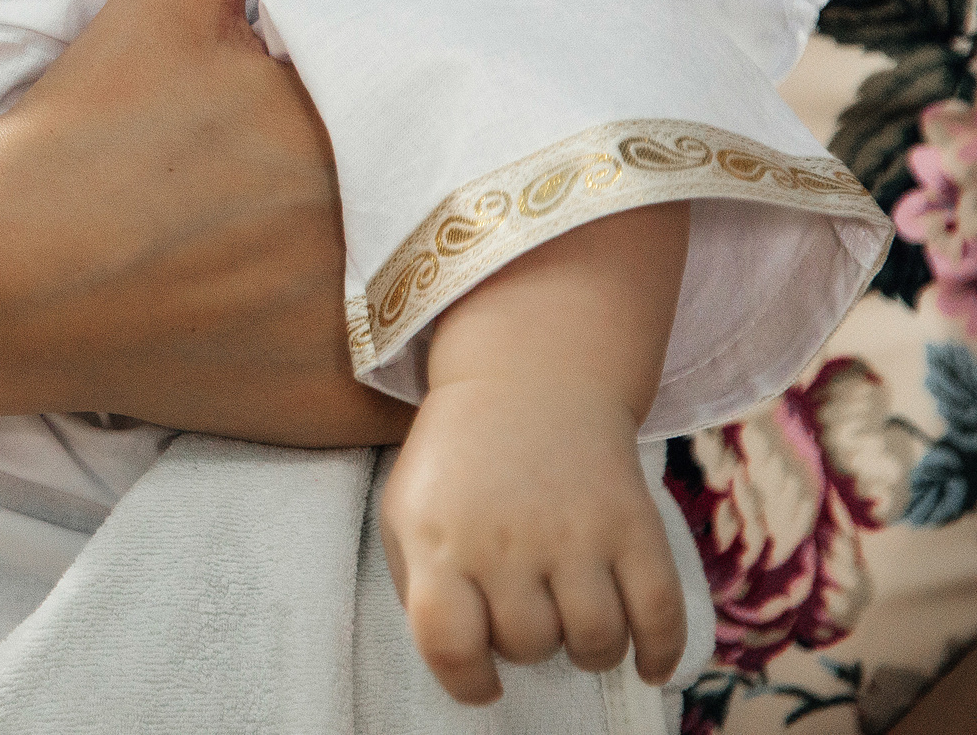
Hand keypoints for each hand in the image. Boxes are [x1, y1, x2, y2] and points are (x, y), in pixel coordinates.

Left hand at [380, 379, 684, 702]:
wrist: (527, 383)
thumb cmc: (458, 465)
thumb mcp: (407, 514)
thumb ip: (420, 588)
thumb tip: (460, 658)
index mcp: (439, 539)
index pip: (447, 642)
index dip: (465, 681)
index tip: (481, 683)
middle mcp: (506, 539)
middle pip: (529, 644)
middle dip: (527, 643)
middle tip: (526, 608)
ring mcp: (575, 532)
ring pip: (594, 642)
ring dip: (588, 650)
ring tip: (574, 622)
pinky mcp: (632, 525)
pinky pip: (660, 616)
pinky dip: (659, 653)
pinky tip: (646, 661)